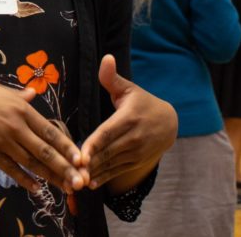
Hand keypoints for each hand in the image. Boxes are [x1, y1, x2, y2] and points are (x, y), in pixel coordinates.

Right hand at [0, 78, 87, 193]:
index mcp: (19, 109)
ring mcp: (2, 141)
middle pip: (45, 150)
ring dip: (49, 177)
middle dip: (65, 167)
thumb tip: (32, 94)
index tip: (81, 158)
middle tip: (80, 181)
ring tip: (65, 188)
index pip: (49, 131)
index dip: (67, 146)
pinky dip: (24, 180)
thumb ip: (17, 95)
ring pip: (31, 162)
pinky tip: (36, 188)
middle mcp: (14, 126)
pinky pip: (11, 169)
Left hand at [80, 55, 176, 189]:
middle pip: (108, 152)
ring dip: (94, 173)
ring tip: (75, 180)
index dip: (94, 145)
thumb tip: (106, 58)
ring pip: (112, 164)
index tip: (80, 154)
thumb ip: (112, 77)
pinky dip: (104, 177)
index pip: (108, 132)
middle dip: (90, 163)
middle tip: (70, 171)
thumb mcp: (129, 88)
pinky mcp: (137, 162)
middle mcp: (134, 137)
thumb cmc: (141, 102)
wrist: (170, 122)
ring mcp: (137, 152)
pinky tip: (90, 183)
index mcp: (129, 117)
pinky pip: (118, 171)